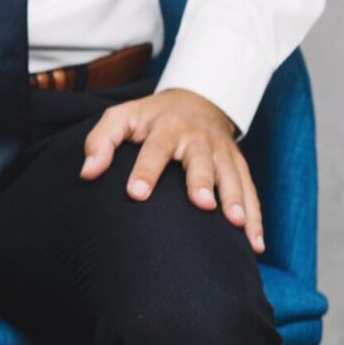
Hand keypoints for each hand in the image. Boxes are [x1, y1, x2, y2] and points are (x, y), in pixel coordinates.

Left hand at [82, 88, 263, 253]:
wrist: (195, 101)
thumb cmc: (149, 117)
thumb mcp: (121, 117)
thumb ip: (101, 141)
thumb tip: (87, 173)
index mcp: (166, 127)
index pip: (155, 148)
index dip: (146, 170)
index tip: (136, 193)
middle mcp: (198, 138)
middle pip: (201, 160)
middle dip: (202, 182)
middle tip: (202, 205)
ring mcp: (222, 152)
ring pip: (232, 176)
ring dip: (237, 200)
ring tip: (237, 225)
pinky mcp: (238, 165)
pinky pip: (250, 190)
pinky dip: (256, 217)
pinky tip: (255, 243)